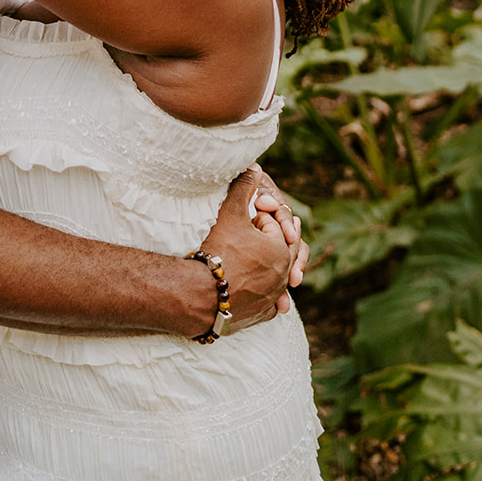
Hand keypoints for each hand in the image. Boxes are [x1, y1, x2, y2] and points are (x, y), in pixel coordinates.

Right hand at [199, 166, 301, 334]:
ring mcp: (273, 297)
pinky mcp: (261, 314)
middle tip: (254, 231)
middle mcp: (283, 275)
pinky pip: (270, 302)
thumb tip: (255, 165)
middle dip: (270, 237)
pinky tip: (260, 287)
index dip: (258, 216)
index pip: (274, 225)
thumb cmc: (217, 249)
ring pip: (278, 276)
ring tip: (257, 257)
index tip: (242, 216)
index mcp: (281, 249)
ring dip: (269, 264)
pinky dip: (267, 293)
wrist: (198, 295)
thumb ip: (245, 186)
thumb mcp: (231, 211)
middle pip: (280, 249)